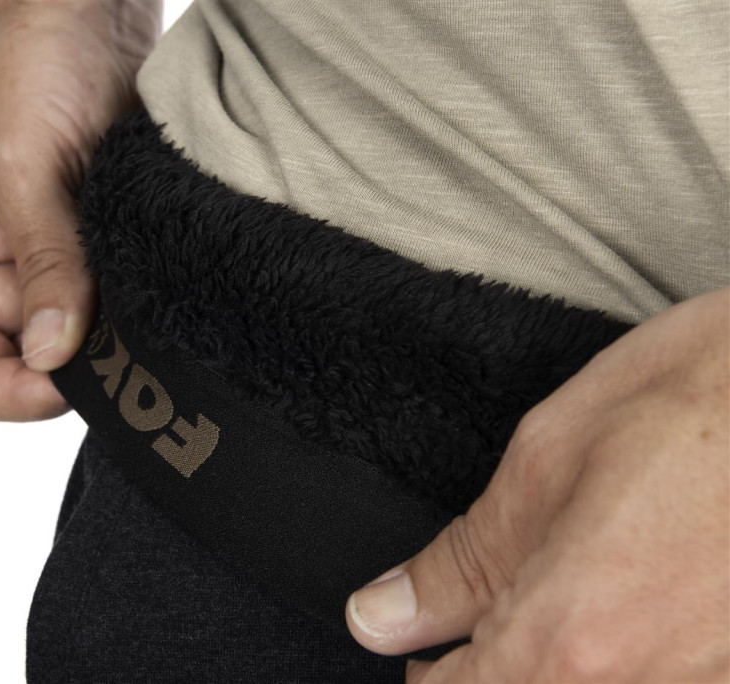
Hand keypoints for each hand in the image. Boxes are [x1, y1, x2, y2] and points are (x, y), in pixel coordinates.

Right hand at [0, 0, 160, 423]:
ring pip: (82, 349)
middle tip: (126, 334)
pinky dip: (138, 309)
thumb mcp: (21, 166)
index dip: (16, 395)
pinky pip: (116, 311)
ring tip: (143, 298)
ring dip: (116, 338)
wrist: (87, 25)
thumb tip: (53, 355)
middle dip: (79, 366)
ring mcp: (50, 274)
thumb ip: (41, 262)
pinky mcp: (97, 257)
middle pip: (31, 375)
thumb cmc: (29, 73)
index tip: (73, 373)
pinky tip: (158, 282)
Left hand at [346, 286, 729, 682]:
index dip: (429, 675)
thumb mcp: (548, 462)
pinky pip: (667, 678)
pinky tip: (637, 593)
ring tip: (576, 587)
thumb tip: (383, 617)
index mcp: (572, 638)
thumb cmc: (704, 398)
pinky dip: (631, 656)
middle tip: (484, 626)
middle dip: (498, 671)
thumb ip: (461, 563)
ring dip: (565, 664)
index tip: (423, 649)